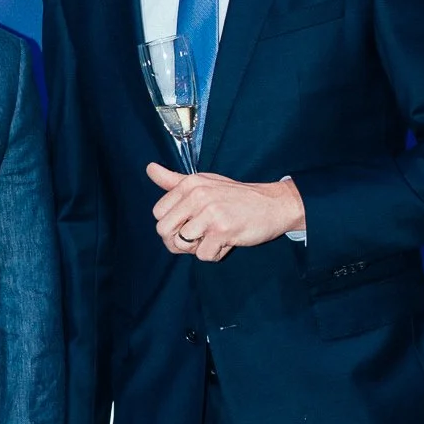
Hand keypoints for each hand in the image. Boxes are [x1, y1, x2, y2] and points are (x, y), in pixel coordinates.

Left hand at [147, 162, 304, 261]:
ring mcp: (210, 213)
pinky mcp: (223, 230)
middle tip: (199, 235)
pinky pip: (204, 255)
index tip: (189, 223)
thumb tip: (149, 168)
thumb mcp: (204, 183)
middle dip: (179, 240)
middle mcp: (197, 196)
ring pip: (182, 244)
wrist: (273, 204)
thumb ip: (174, 180)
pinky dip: (215, 254)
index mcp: (189, 184)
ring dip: (198, 248)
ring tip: (215, 236)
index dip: (171, 225)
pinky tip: (227, 241)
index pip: (158, 214)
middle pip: (164, 231)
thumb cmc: (235, 196)